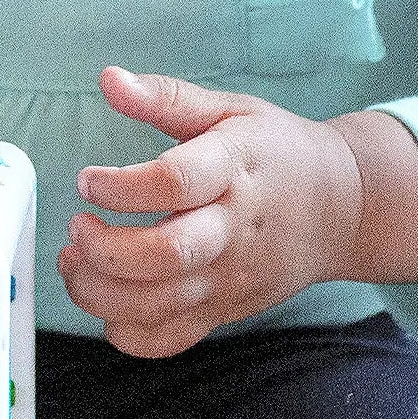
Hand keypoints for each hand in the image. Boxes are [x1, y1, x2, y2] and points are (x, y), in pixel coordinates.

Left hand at [58, 67, 366, 356]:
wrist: (341, 208)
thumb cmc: (277, 154)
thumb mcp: (230, 110)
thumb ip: (166, 97)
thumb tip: (109, 78)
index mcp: (234, 170)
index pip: (175, 183)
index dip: (121, 186)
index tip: (88, 180)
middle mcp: (232, 231)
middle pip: (165, 255)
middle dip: (104, 249)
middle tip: (78, 226)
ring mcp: (228, 278)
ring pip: (158, 305)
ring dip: (99, 292)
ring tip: (76, 262)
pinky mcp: (223, 311)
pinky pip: (169, 339)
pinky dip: (127, 334)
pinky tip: (106, 302)